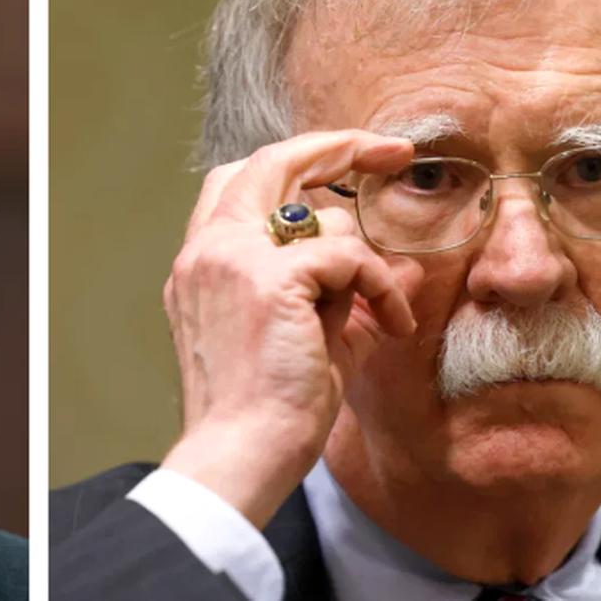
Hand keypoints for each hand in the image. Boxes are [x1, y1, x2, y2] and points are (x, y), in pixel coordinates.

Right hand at [159, 130, 417, 525]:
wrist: (240, 454)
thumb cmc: (267, 412)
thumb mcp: (305, 340)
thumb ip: (341, 298)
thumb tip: (398, 269)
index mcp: (202, 265)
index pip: (239, 183)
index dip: (294, 165)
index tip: (344, 170)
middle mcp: (207, 251)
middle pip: (268, 160)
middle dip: (336, 146)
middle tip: (391, 151)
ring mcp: (232, 260)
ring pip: (319, 212)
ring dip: (367, 258)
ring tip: (385, 312)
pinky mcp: (269, 280)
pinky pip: (348, 255)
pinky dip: (379, 285)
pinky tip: (392, 326)